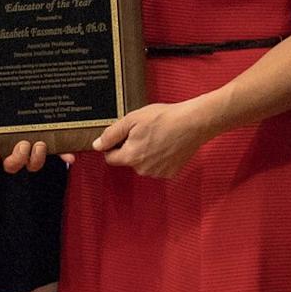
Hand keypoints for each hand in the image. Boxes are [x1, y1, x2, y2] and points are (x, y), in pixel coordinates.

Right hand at [0, 104, 67, 171]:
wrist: (33, 85)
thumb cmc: (2, 101)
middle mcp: (14, 149)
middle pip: (12, 165)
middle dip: (16, 159)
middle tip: (21, 145)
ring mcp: (33, 148)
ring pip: (32, 165)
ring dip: (35, 160)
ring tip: (39, 143)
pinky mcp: (52, 144)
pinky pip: (59, 155)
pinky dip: (65, 157)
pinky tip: (70, 156)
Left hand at [95, 100, 215, 178]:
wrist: (193, 123)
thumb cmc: (164, 118)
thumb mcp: (132, 119)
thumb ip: (111, 134)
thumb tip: (97, 145)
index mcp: (131, 157)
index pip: (110, 158)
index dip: (113, 145)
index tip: (124, 135)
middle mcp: (143, 169)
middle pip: (127, 160)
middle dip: (131, 148)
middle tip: (143, 131)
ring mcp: (158, 173)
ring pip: (142, 164)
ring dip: (145, 153)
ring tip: (157, 136)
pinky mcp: (170, 173)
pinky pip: (157, 167)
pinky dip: (159, 158)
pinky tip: (166, 144)